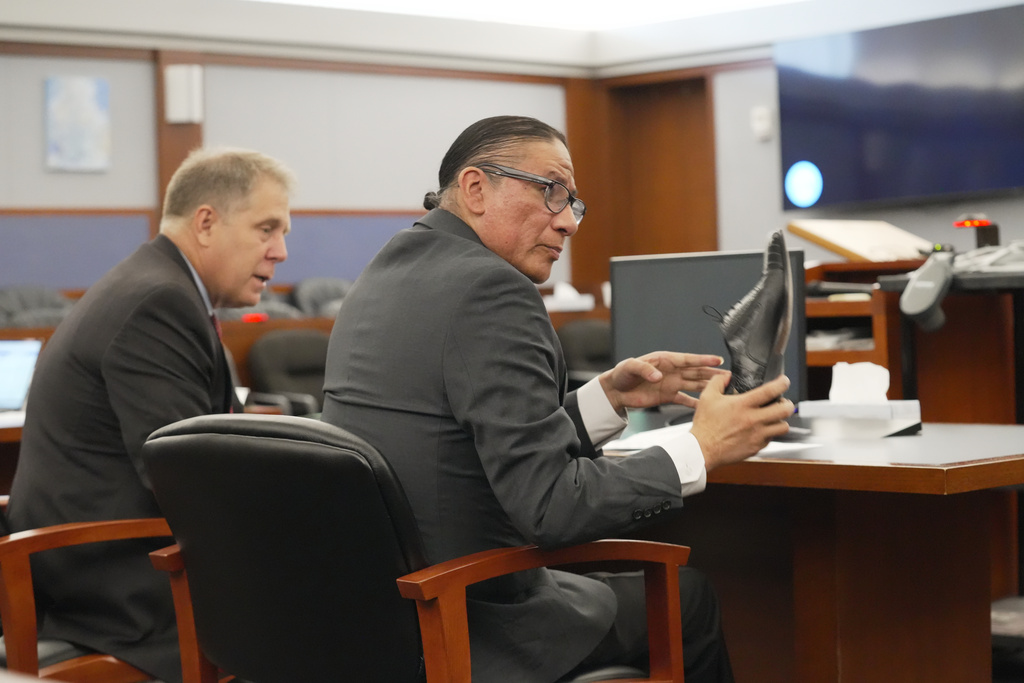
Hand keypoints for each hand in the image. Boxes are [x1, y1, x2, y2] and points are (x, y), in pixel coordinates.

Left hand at [598, 351, 727, 413]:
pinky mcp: (668, 396)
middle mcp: (671, 371)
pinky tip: (706, 406)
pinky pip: (685, 400)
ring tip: (724, 387)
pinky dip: (696, 403)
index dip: (703, 360)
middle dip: (712, 373)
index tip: (718, 360)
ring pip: (694, 385)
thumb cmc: (622, 374)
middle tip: (728, 375)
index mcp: (664, 360)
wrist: (615, 391)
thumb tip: (658, 377)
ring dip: (708, 386)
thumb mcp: (630, 367)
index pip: (688, 359)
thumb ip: (644, 370)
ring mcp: (671, 384)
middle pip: (696, 372)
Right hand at [689, 374, 793, 471]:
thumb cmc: (705, 425)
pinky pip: (771, 439)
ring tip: (774, 418)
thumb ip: (717, 382)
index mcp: (743, 405)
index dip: (782, 383)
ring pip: (783, 427)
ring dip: (781, 421)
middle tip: (783, 402)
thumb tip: (727, 375)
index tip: (784, 381)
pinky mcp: (756, 447)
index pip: (770, 391)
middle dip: (788, 404)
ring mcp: (757, 435)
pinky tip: (760, 431)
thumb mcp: (707, 397)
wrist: (702, 449)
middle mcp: (753, 420)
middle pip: (785, 410)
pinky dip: (769, 434)